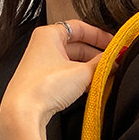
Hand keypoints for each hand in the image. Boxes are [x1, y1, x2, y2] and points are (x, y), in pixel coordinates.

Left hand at [0, 19, 112, 139]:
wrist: (23, 112)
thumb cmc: (45, 87)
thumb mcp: (81, 73)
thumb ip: (101, 65)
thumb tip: (116, 60)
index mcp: (49, 34)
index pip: (79, 27)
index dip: (99, 35)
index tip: (114, 44)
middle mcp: (42, 46)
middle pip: (76, 45)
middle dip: (96, 54)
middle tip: (114, 63)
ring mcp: (41, 64)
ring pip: (71, 61)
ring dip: (89, 68)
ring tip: (106, 76)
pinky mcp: (41, 81)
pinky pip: (65, 75)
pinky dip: (79, 79)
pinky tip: (92, 87)